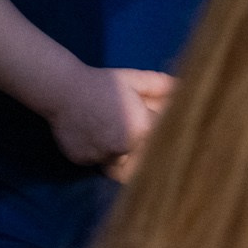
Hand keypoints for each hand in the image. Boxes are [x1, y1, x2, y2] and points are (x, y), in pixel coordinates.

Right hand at [47, 65, 174, 181]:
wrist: (64, 91)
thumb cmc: (103, 83)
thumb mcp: (134, 81)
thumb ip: (160, 87)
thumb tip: (183, 88)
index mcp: (141, 128)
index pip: (161, 137)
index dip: (161, 130)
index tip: (159, 126)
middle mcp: (125, 148)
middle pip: (145, 157)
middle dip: (146, 149)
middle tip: (134, 134)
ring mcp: (104, 158)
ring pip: (123, 166)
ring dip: (125, 158)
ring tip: (117, 139)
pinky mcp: (86, 163)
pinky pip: (101, 164)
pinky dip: (103, 156)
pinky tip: (98, 139)